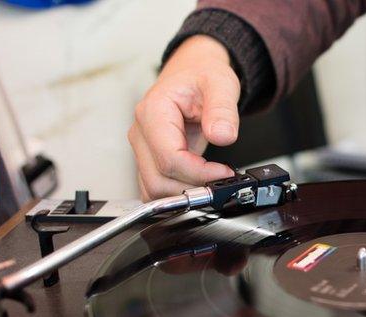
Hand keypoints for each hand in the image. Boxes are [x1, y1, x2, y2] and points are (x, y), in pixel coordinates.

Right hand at [130, 35, 239, 200]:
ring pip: (153, 189)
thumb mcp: (221, 83)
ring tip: (211, 180)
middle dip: (192, 187)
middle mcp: (142, 132)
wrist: (192, 74)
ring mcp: (142, 148)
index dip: (198, 173)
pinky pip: (155, 187)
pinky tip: (198, 182)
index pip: (169, 158)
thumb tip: (222, 135)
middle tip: (220, 181)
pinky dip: (177, 192)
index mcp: (154, 111)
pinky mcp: (148, 159)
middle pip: (158, 179)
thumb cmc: (201, 77)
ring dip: (184, 193)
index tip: (223, 172)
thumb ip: (223, 109)